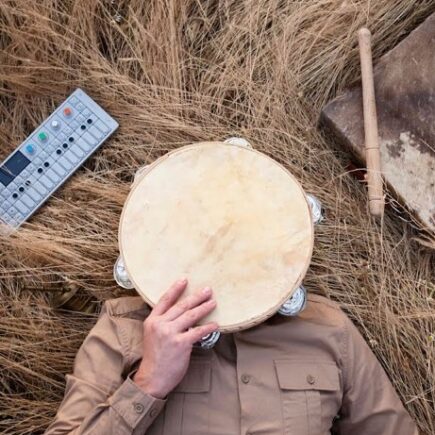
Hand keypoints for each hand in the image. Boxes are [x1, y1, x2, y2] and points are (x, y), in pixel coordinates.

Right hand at [133, 278, 217, 398]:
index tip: (184, 279)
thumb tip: (180, 312)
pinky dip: (207, 328)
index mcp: (152, 321)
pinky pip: (197, 332)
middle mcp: (160, 325)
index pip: (164, 300)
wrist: (152, 378)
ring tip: (213, 302)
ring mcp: (170, 334)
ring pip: (190, 316)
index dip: (175, 289)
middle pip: (181, 306)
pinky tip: (215, 325)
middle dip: (196, 296)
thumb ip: (163, 322)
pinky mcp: (181, 344)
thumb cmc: (154, 357)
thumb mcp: (152, 335)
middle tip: (207, 290)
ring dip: (203, 308)